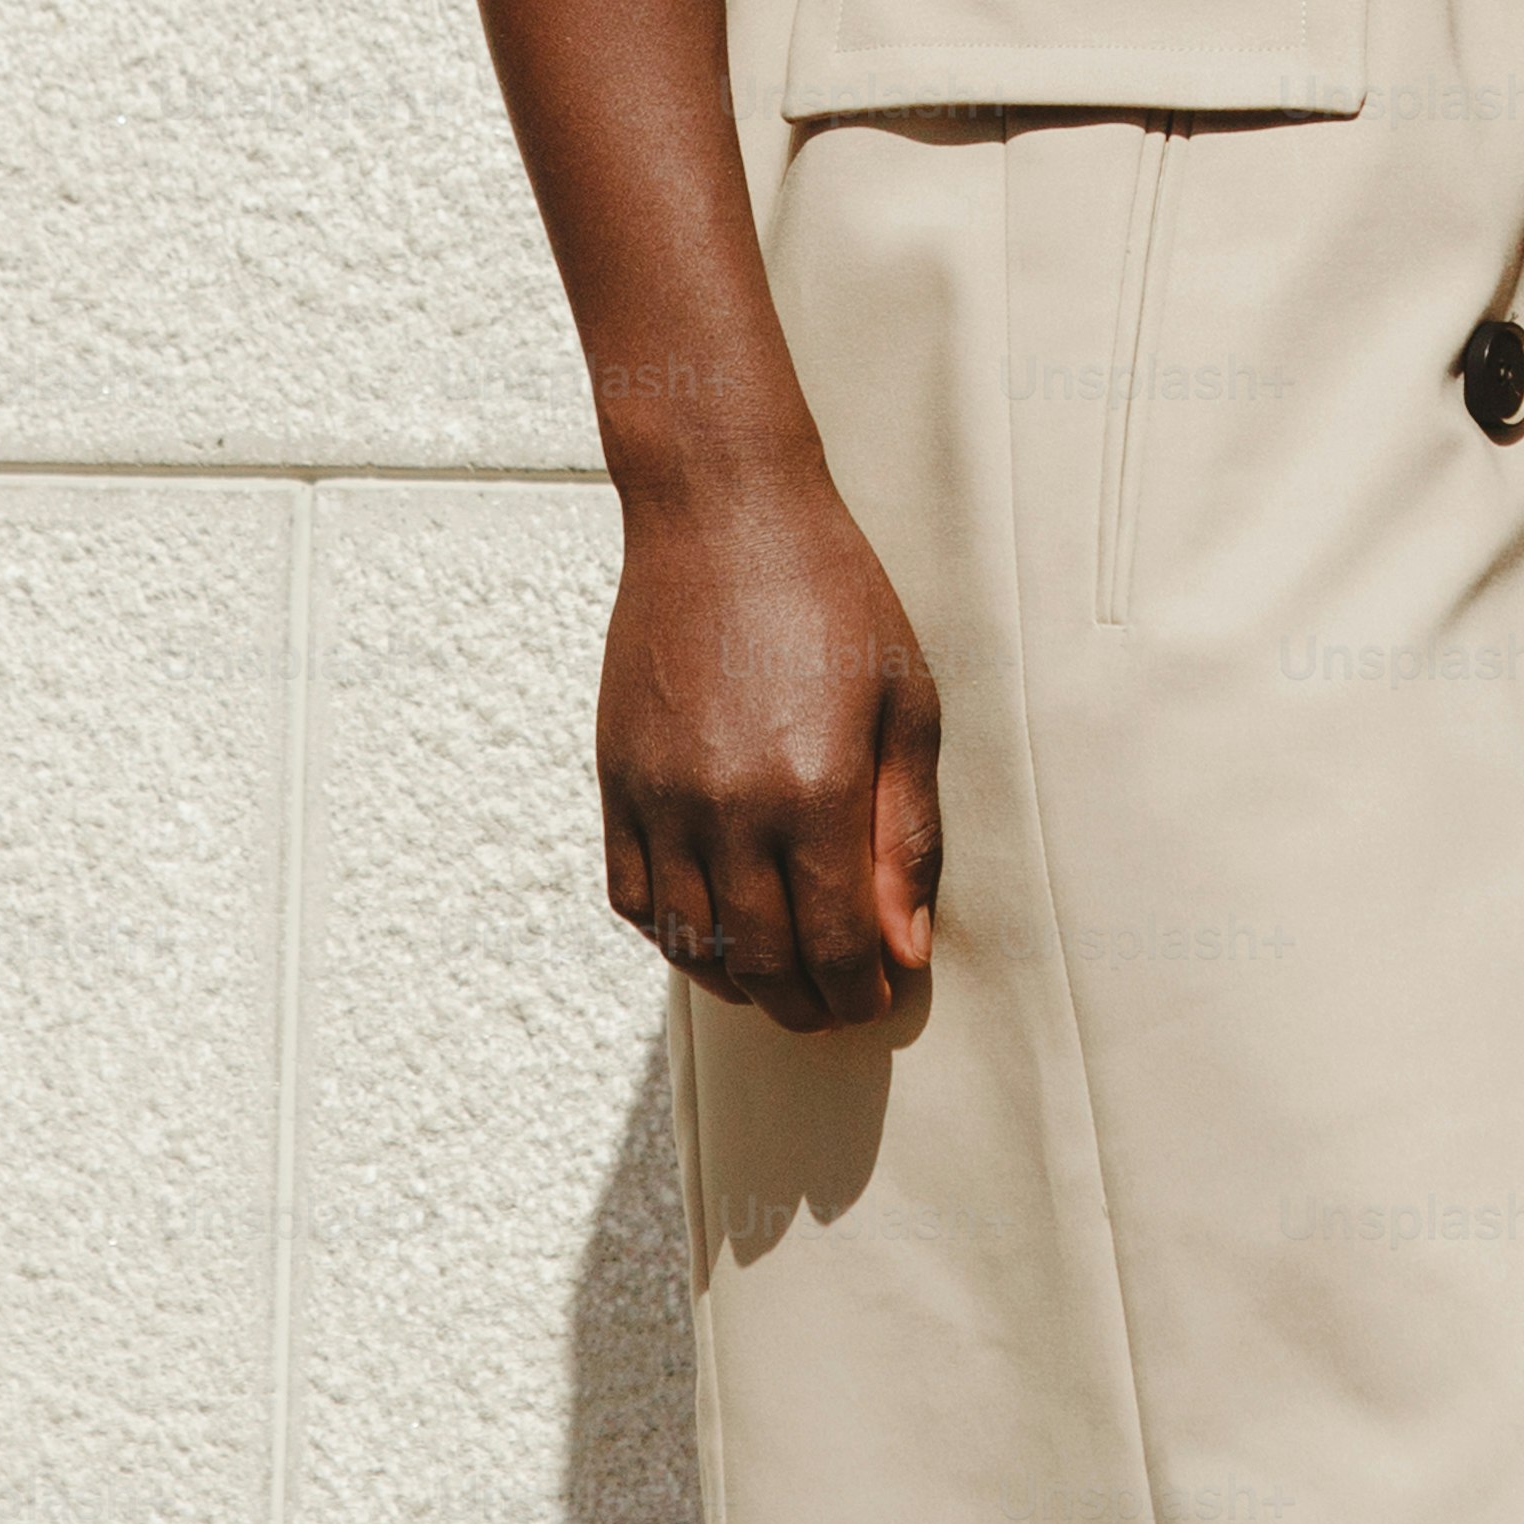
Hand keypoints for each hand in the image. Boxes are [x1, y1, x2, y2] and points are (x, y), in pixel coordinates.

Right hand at [596, 465, 943, 1028]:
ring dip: (740, 980)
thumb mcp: (907, 704)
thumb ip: (906, 834)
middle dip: (805, 1002)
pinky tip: (713, 931)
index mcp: (816, 790)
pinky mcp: (616, 780)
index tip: (877, 999)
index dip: (860, 989)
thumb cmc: (834, 598)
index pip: (836, 942)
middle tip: (836, 1006)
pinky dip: (673, 935)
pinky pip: (634, 897)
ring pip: (692, 941)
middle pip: (762, 958)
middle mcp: (729, 807)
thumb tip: (906, 945)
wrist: (721, 516)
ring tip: (780, 979)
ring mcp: (662, 797)